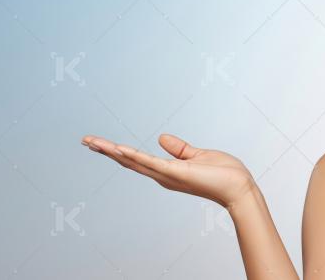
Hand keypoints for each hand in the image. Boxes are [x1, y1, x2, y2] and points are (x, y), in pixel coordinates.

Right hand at [81, 133, 258, 208]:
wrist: (239, 187)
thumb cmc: (223, 174)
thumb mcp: (197, 155)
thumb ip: (179, 148)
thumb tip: (161, 138)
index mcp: (166, 170)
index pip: (136, 159)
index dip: (117, 151)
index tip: (99, 142)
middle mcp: (162, 175)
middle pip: (128, 161)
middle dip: (106, 151)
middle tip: (85, 140)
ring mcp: (168, 175)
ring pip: (134, 161)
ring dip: (113, 151)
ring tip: (93, 142)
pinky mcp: (176, 173)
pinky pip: (151, 163)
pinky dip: (135, 156)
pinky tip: (119, 148)